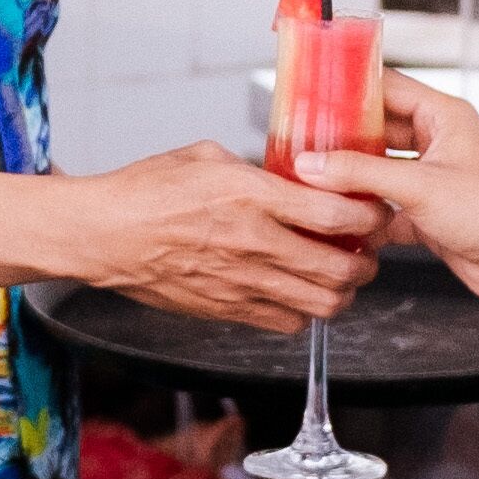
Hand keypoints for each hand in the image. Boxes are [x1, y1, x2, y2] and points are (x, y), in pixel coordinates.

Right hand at [54, 139, 388, 325]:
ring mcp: (242, 282)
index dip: (371, 216)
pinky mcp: (227, 309)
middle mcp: (254, 243)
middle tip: (370, 249)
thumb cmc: (146, 190)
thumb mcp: (207, 156)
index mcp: (252, 196)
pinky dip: (305, 311)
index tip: (377, 210)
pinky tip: (301, 292)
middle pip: (341, 267)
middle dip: (368, 260)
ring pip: (322, 303)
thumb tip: (291, 173)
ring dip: (344, 291)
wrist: (102, 235)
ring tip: (344, 275)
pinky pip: (287, 323)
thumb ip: (257, 169)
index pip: (337, 215)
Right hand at [292, 72, 478, 306]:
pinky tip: (339, 222)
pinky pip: (386, 206)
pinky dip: (365, 215)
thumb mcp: (419, 186)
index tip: (311, 90)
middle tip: (300, 141)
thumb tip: (312, 164)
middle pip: (378, 130)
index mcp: (443, 116)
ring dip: (351, 179)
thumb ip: (362, 172)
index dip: (349, 87)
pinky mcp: (428, 212)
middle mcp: (438, 141)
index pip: (387, 86)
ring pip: (379, 170)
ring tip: (310, 179)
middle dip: (342, 138)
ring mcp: (432, 178)